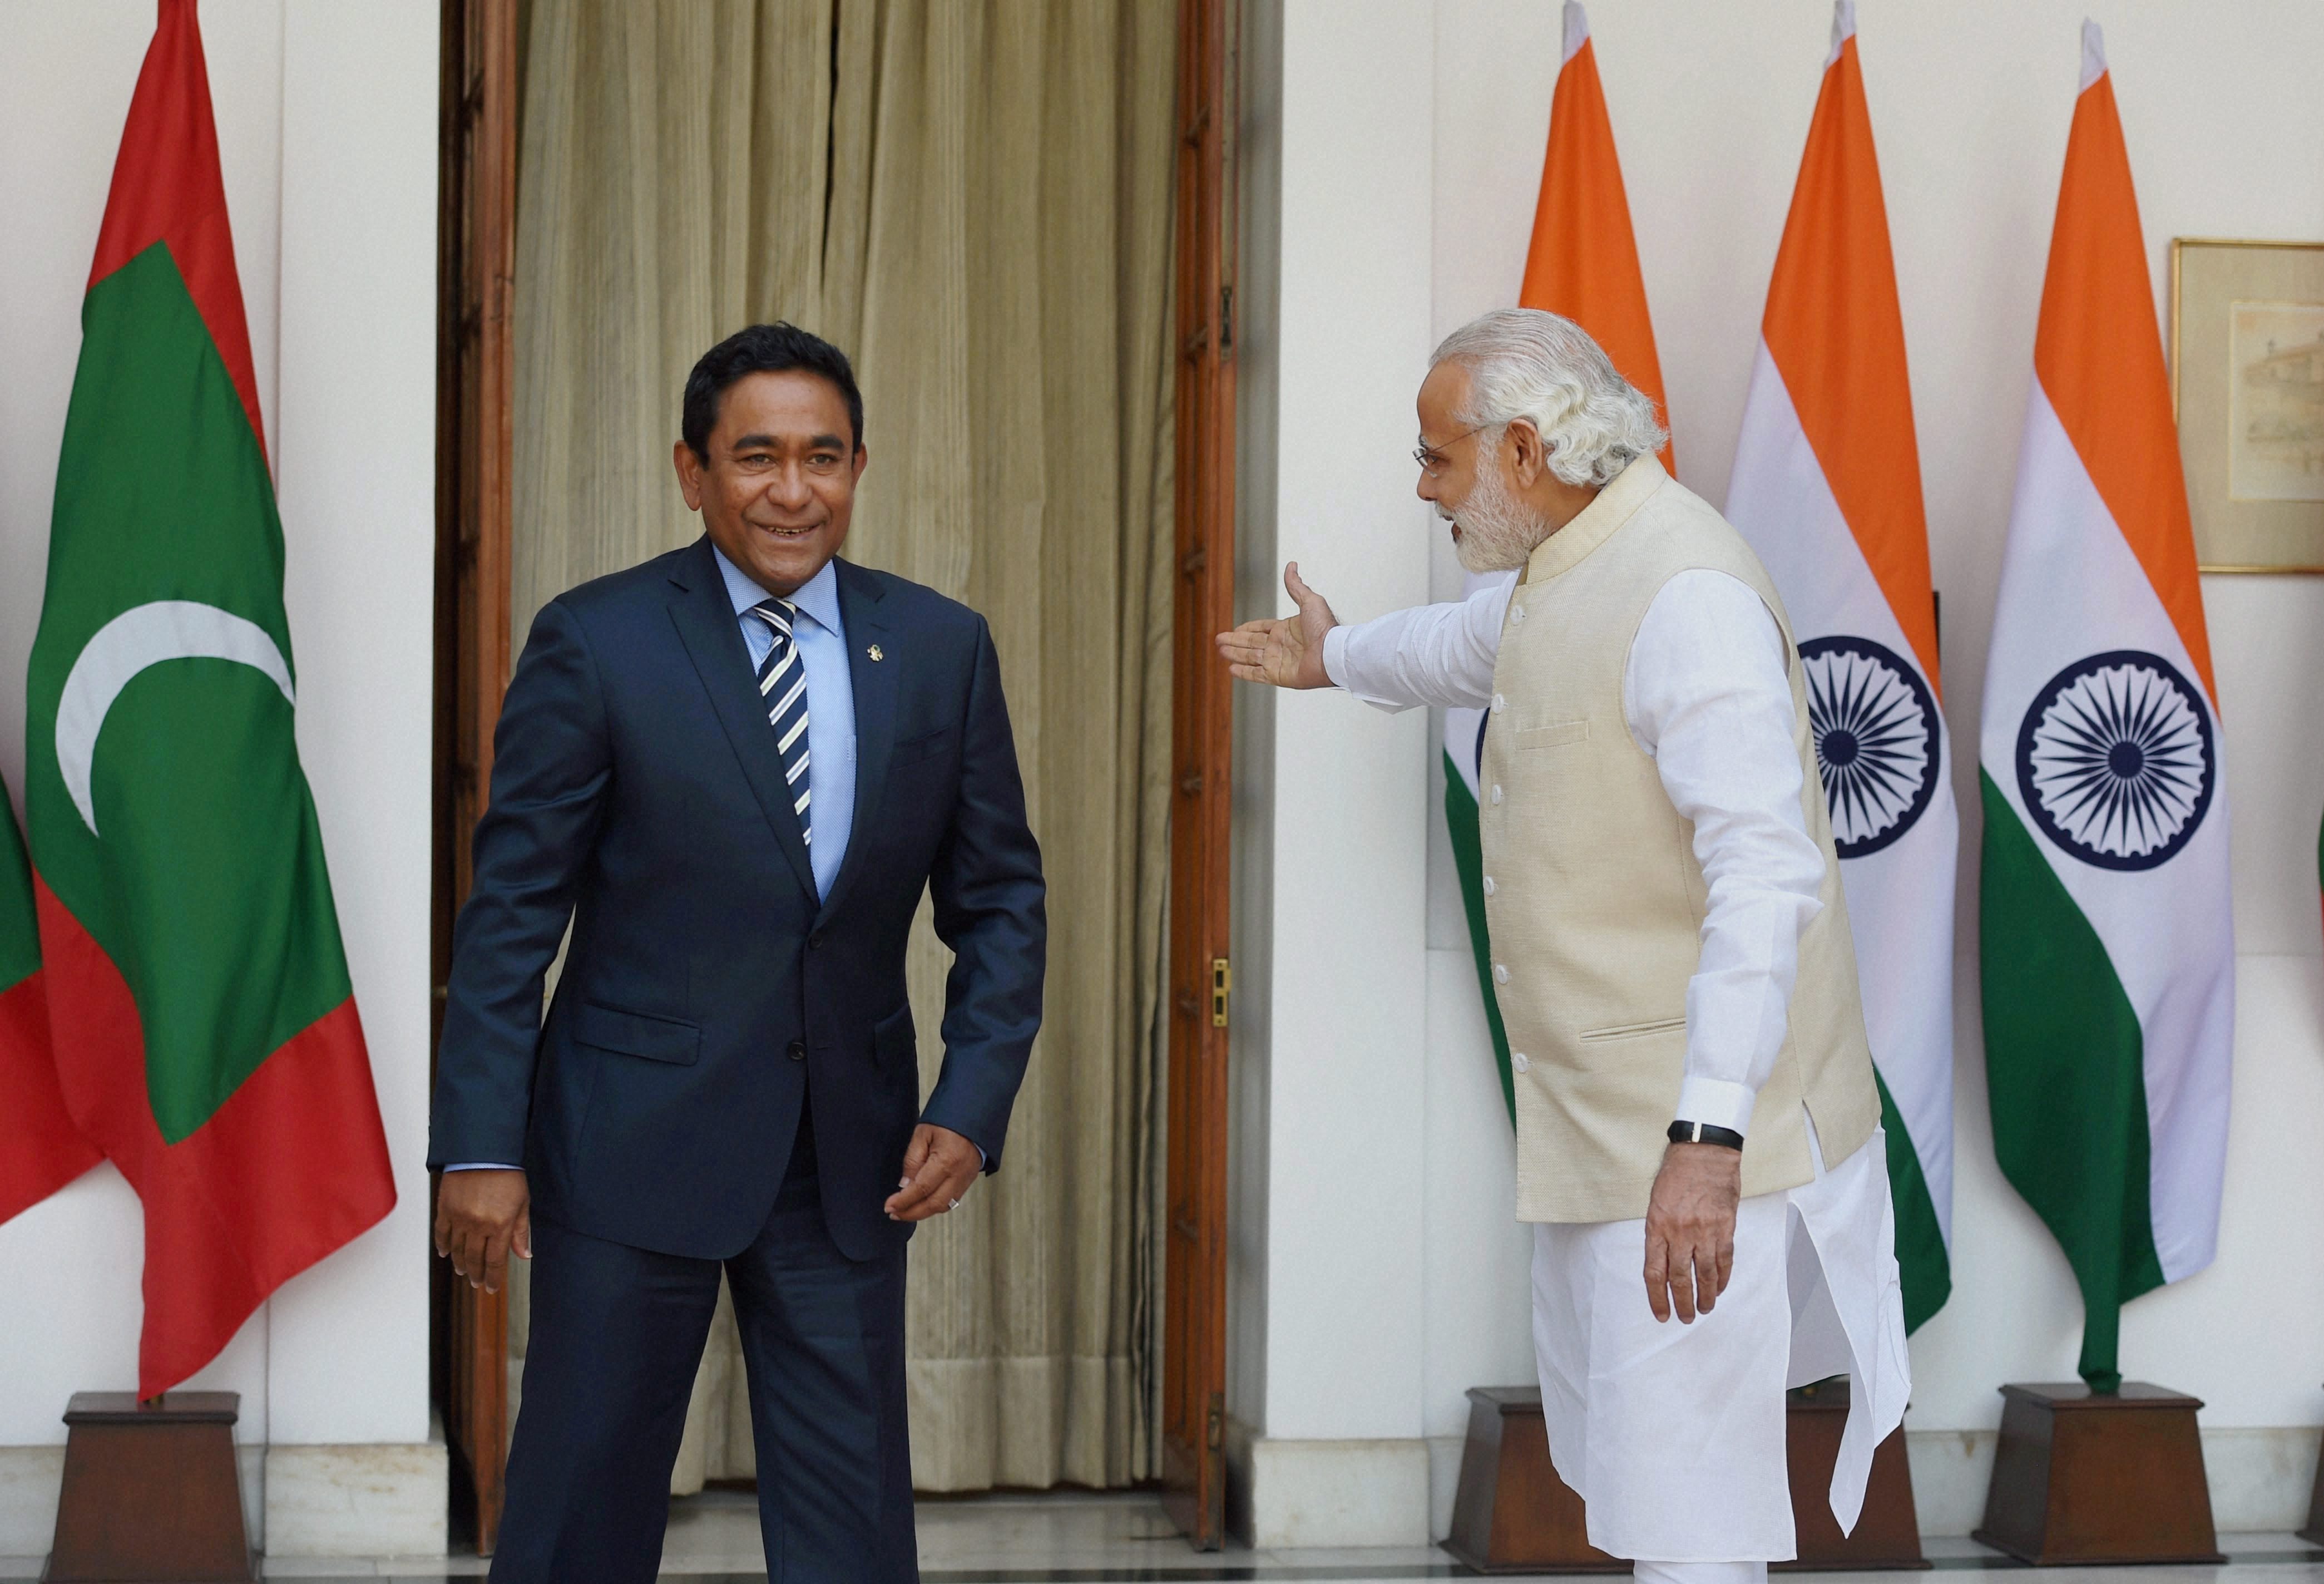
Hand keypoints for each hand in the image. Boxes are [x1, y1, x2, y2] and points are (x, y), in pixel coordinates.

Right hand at [434, 1169, 530, 1293]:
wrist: (483, 1151)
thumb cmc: (507, 1174)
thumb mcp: (522, 1202)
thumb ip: (520, 1231)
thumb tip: (524, 1255)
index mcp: (500, 1225)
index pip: (494, 1261)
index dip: (492, 1277)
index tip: (490, 1287)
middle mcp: (478, 1225)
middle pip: (474, 1259)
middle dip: (476, 1274)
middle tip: (476, 1283)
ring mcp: (459, 1218)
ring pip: (457, 1250)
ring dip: (460, 1263)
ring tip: (463, 1271)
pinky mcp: (445, 1209)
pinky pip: (441, 1234)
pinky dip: (443, 1246)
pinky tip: (446, 1254)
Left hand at [885, 1123, 981, 1221]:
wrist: (973, 1116)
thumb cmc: (947, 1121)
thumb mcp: (922, 1134)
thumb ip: (912, 1160)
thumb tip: (905, 1186)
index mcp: (947, 1160)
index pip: (922, 1189)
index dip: (904, 1201)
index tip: (889, 1206)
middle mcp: (959, 1174)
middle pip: (933, 1204)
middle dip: (911, 1213)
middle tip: (893, 1213)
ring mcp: (966, 1179)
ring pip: (943, 1206)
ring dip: (922, 1212)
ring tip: (904, 1211)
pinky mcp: (968, 1181)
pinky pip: (951, 1201)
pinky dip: (934, 1206)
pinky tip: (921, 1204)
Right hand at [1214, 562, 1336, 688]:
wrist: (1332, 652)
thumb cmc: (1325, 628)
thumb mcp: (1309, 601)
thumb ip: (1296, 586)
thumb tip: (1292, 566)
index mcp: (1285, 629)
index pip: (1261, 629)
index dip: (1248, 629)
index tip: (1236, 630)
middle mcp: (1280, 646)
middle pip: (1251, 643)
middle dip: (1234, 641)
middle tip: (1219, 640)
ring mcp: (1278, 661)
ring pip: (1250, 657)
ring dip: (1235, 654)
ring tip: (1221, 651)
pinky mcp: (1278, 675)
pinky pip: (1256, 674)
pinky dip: (1244, 672)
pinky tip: (1232, 669)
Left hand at [1642, 1143, 1739, 1323]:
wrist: (1704, 1152)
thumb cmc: (1676, 1175)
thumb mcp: (1656, 1203)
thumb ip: (1658, 1233)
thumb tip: (1662, 1262)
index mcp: (1657, 1226)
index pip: (1654, 1272)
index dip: (1657, 1297)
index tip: (1661, 1314)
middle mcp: (1679, 1232)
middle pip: (1680, 1278)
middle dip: (1683, 1303)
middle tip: (1686, 1318)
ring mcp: (1704, 1230)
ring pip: (1706, 1273)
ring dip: (1706, 1296)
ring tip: (1705, 1308)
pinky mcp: (1725, 1226)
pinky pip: (1725, 1259)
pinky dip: (1723, 1277)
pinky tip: (1720, 1288)